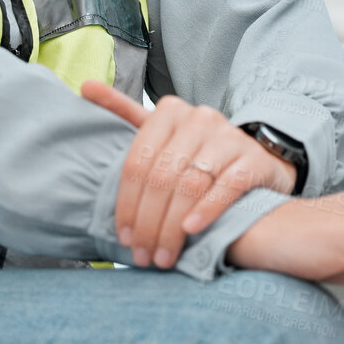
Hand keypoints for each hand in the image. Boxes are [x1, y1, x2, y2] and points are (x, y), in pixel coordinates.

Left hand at [81, 81, 296, 269]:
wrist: (258, 159)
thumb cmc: (199, 152)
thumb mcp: (163, 132)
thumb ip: (125, 112)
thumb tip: (84, 87)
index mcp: (170, 112)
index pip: (137, 162)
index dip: (127, 204)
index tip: (124, 237)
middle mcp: (200, 118)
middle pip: (161, 177)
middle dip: (148, 223)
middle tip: (143, 255)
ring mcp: (228, 137)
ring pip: (189, 185)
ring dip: (171, 227)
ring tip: (163, 256)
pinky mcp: (252, 159)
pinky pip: (225, 187)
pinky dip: (205, 211)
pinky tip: (190, 232)